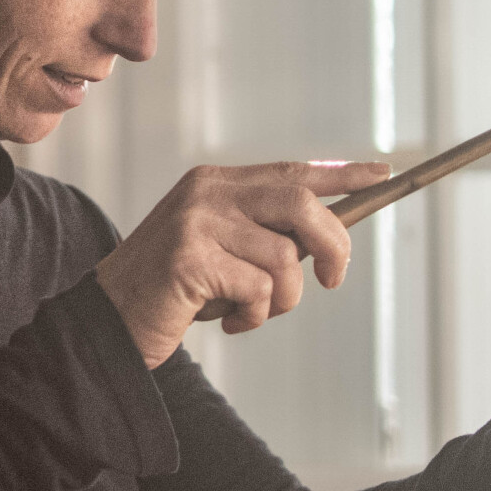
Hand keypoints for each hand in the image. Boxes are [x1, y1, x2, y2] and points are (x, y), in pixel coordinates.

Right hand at [96, 160, 390, 368]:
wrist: (109, 320)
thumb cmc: (172, 291)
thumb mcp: (220, 250)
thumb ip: (262, 235)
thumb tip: (328, 241)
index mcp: (215, 182)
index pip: (291, 170)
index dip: (341, 173)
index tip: (380, 174)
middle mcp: (207, 192)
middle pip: (301, 204)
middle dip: (333, 246)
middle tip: (332, 280)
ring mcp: (197, 222)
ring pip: (285, 259)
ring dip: (280, 300)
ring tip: (246, 310)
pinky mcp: (190, 258)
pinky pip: (259, 290)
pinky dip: (253, 316)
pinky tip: (225, 320)